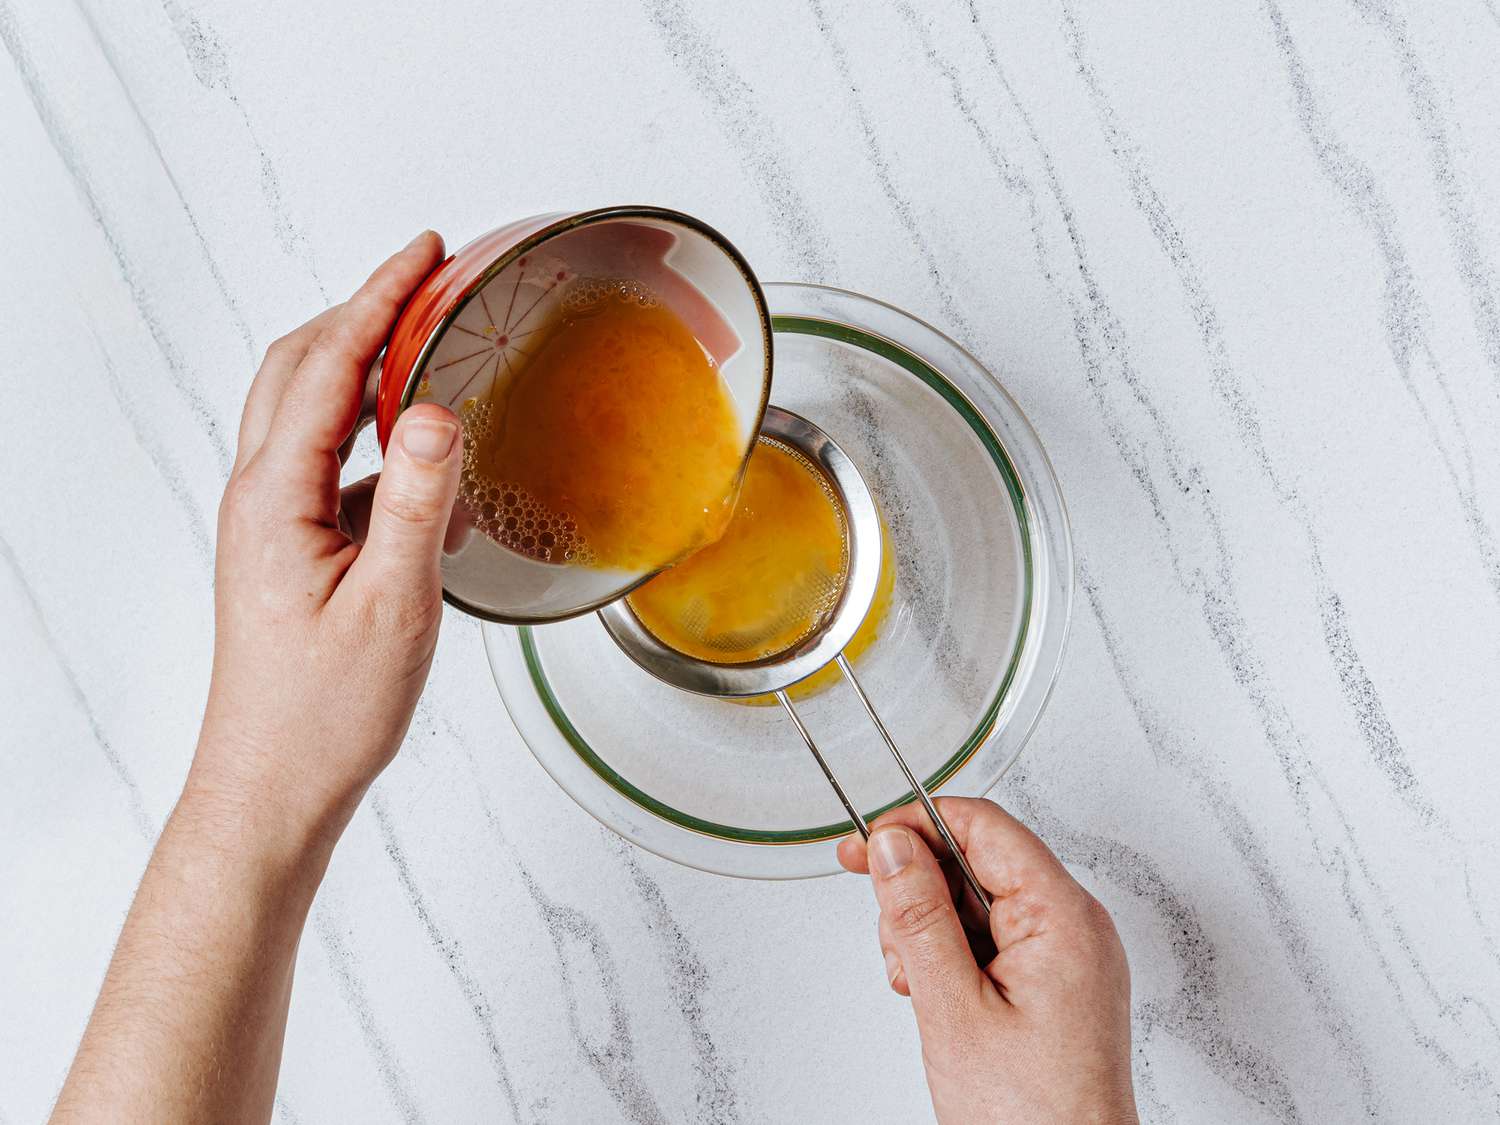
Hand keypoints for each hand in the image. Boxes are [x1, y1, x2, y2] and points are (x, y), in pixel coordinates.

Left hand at [192, 231, 459, 842]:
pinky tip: (414, 445)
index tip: (422, 251)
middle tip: (422, 273)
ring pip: (305, 409)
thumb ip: (417, 503)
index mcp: (276, 498)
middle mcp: (260, 497)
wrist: (273, 784)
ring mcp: (270, 523)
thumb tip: (437, 412)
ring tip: (419, 336)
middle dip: (358, 308)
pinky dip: (365, 423)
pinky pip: (324, 458)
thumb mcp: (393, 606)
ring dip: (356, 359)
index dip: (377, 298)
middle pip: (297, 367)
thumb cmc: (324, 712)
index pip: (327, 366)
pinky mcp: (289, 549)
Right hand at [838, 797, 1137, 1123]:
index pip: (984, 827)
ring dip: (931, 932)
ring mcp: (1068, 956)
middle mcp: (1074, 926)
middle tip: (891, 938)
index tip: (867, 845)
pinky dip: (953, 958)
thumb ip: (919, 917)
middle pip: (978, 862)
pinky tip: (936, 995)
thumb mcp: (953, 1007)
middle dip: (920, 892)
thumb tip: (894, 847)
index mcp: (1062, 917)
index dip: (918, 827)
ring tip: (918, 986)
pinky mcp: (1055, 983)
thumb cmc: (1031, 1116)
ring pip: (978, 903)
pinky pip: (993, 941)